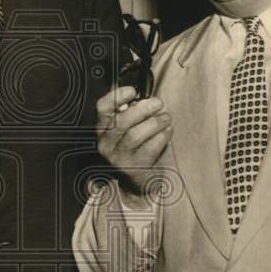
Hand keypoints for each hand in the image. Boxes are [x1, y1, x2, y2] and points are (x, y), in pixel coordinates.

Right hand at [95, 86, 171, 201]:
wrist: (138, 181)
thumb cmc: (136, 147)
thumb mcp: (129, 128)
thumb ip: (130, 111)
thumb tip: (140, 95)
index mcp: (103, 128)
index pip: (102, 108)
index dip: (116, 97)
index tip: (133, 91)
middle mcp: (106, 143)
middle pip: (121, 121)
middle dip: (143, 109)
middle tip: (158, 103)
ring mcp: (118, 157)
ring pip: (135, 135)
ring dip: (155, 123)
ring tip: (166, 118)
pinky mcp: (133, 168)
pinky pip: (148, 148)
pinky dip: (161, 137)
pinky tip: (167, 132)